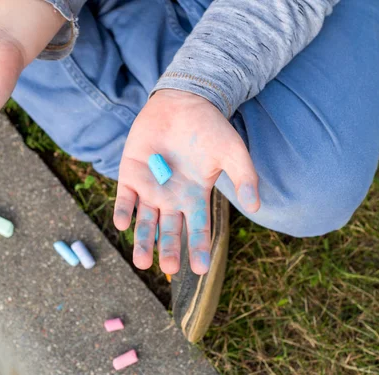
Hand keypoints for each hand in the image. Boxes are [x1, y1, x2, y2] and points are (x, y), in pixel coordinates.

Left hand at [114, 89, 259, 274]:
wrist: (183, 101)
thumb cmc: (210, 128)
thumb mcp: (232, 151)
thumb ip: (245, 177)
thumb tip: (255, 206)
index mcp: (195, 197)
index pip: (198, 228)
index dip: (199, 248)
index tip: (201, 268)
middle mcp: (171, 198)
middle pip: (169, 231)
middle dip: (169, 250)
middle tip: (168, 266)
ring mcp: (149, 188)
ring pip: (145, 222)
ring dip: (142, 241)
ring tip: (141, 261)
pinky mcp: (130, 175)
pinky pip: (125, 198)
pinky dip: (123, 211)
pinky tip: (123, 224)